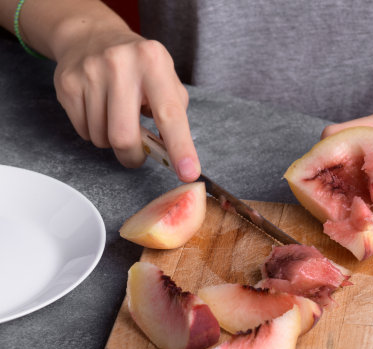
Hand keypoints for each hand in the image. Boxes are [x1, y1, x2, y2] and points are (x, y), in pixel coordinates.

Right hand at [53, 31, 199, 180]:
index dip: (181, 147)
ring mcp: (90, 72)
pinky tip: (99, 111)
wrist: (91, 37)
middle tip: (137, 155)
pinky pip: (83, 131)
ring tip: (117, 118)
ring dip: (112, 141)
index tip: (189, 173)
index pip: (170, 114)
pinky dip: (95, 132)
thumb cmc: (139, 67)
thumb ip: (174, 114)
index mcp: (154, 62)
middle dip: (133, 156)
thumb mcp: (166, 79)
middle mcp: (121, 64)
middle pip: (124, 136)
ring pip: (102, 138)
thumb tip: (171, 152)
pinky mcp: (68, 84)